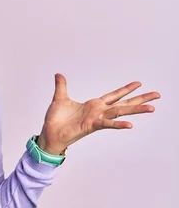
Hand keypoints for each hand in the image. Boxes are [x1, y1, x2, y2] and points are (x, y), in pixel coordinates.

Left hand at [37, 74, 160, 154]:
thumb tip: (59, 74)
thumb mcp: (60, 98)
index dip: (126, 89)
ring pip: (120, 112)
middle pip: (123, 103)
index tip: (139, 83)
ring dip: (136, 110)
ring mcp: (96, 119)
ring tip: (152, 108)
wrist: (50, 133)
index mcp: (93, 105)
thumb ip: (62, 86)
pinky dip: (118, 124)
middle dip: (140, 99)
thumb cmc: (56, 120)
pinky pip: (107, 124)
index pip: (114, 95)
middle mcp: (98, 111)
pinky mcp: (91, 125)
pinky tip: (130, 124)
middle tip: (157, 95)